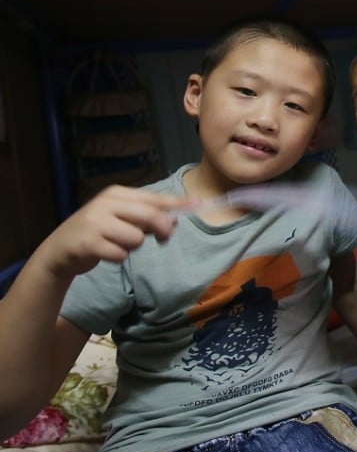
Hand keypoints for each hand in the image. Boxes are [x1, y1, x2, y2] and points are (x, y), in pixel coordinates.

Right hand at [37, 185, 185, 281]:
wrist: (60, 250)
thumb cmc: (98, 232)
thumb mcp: (121, 219)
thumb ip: (147, 217)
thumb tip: (177, 218)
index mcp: (116, 193)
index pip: (154, 198)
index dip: (178, 203)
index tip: (200, 204)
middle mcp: (105, 203)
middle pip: (151, 216)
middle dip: (163, 229)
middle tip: (163, 239)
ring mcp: (95, 222)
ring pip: (137, 237)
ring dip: (134, 246)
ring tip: (118, 244)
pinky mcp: (88, 243)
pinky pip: (121, 254)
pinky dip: (119, 257)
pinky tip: (106, 253)